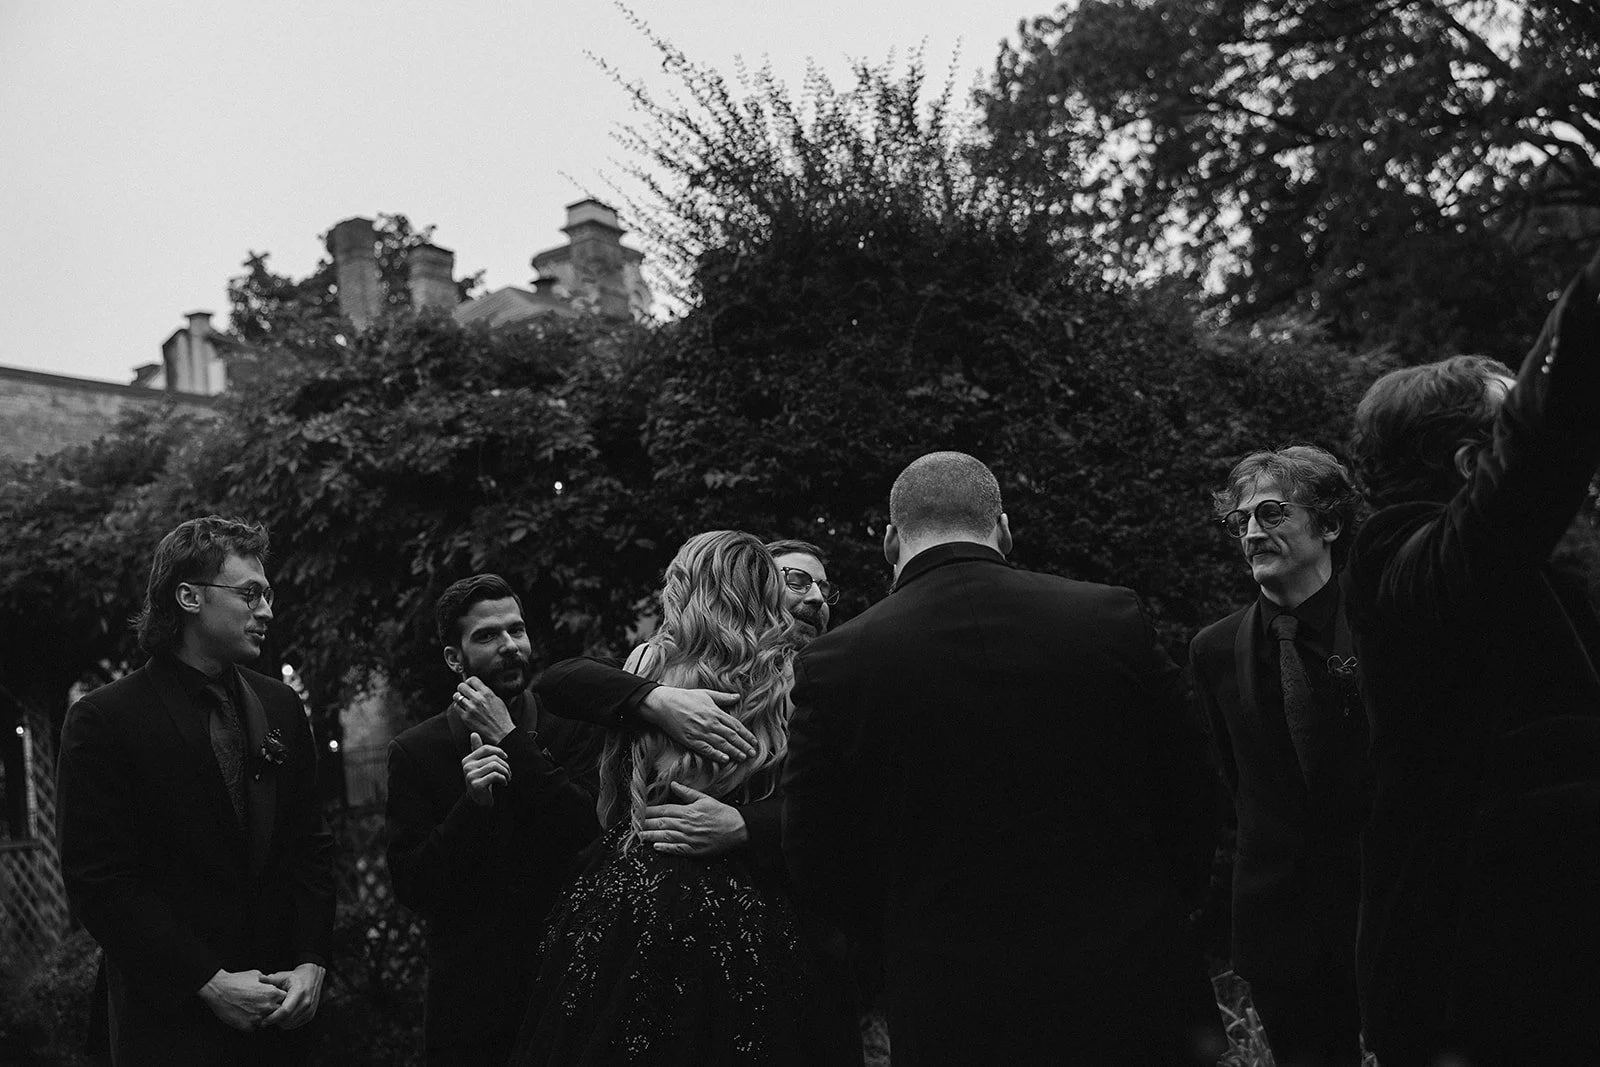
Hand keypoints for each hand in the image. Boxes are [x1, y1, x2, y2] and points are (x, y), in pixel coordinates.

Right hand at [197, 968, 285, 1030]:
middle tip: (262, 1004)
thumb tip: (273, 984)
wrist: (218, 990)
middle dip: (273, 1008)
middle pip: (278, 1011)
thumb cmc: (237, 981)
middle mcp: (267, 1006)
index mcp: (272, 993)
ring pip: (267, 1021)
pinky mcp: (248, 1026)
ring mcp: (258, 1018)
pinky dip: (252, 1022)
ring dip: (263, 1017)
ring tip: (252, 1009)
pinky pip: (255, 1027)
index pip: (285, 999)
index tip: (274, 997)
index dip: (280, 998)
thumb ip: (268, 982)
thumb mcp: (256, 975)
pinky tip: (245, 1014)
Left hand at [261, 962, 325, 1029]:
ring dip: (281, 1023)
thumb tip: (260, 978)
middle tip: (266, 1020)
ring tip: (274, 1018)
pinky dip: (288, 1024)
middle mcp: (306, 1002)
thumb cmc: (296, 977)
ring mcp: (310, 1009)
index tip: (263, 1020)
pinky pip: (296, 1024)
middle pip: (287, 1020)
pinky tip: (282, 1018)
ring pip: (291, 1024)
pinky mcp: (311, 1014)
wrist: (314, 977)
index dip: (273, 1017)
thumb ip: (272, 979)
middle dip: (275, 1022)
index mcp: (299, 992)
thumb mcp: (284, 976)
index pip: (285, 1010)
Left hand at [452, 677, 514, 741]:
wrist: (500, 732)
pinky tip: (463, 708)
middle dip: (462, 688)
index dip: (469, 681)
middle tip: (464, 692)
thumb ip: (487, 692)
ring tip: (462, 700)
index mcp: (486, 693)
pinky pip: (456, 707)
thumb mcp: (497, 700)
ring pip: (456, 696)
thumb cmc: (501, 717)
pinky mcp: (466, 717)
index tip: (469, 684)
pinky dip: (459, 706)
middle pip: (461, 686)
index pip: (472, 679)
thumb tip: (478, 688)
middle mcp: (477, 699)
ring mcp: (470, 708)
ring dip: (459, 697)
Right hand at [462, 731, 509, 807]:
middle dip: (505, 765)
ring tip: (507, 777)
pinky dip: (503, 779)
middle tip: (508, 772)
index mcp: (467, 760)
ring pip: (495, 766)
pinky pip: (495, 776)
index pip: (486, 749)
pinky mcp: (476, 785)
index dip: (498, 751)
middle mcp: (467, 767)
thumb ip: (478, 751)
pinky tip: (504, 783)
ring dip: (505, 772)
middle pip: (493, 758)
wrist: (479, 801)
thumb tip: (474, 734)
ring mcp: (470, 776)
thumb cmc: (482, 780)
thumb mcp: (480, 765)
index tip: (506, 757)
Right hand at [639, 687, 754, 763]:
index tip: (754, 741)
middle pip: (731, 736)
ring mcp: (700, 732)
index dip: (746, 734)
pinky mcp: (690, 739)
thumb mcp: (706, 693)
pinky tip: (725, 759)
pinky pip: (705, 749)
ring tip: (743, 758)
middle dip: (743, 745)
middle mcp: (710, 722)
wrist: (664, 703)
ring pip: (721, 744)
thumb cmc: (685, 697)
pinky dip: (716, 754)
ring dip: (733, 751)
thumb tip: (738, 696)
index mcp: (715, 711)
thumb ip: (723, 697)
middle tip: (753, 754)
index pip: (735, 725)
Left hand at [639, 782, 748, 856]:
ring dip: (651, 836)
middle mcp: (686, 825)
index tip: (639, 811)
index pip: (664, 810)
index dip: (650, 811)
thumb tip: (672, 784)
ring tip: (639, 836)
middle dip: (646, 824)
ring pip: (666, 837)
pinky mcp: (694, 850)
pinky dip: (666, 848)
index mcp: (688, 811)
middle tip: (633, 824)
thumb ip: (687, 792)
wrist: (737, 828)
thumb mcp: (705, 798)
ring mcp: (689, 838)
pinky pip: (677, 849)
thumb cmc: (721, 812)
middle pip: (662, 824)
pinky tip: (656, 847)